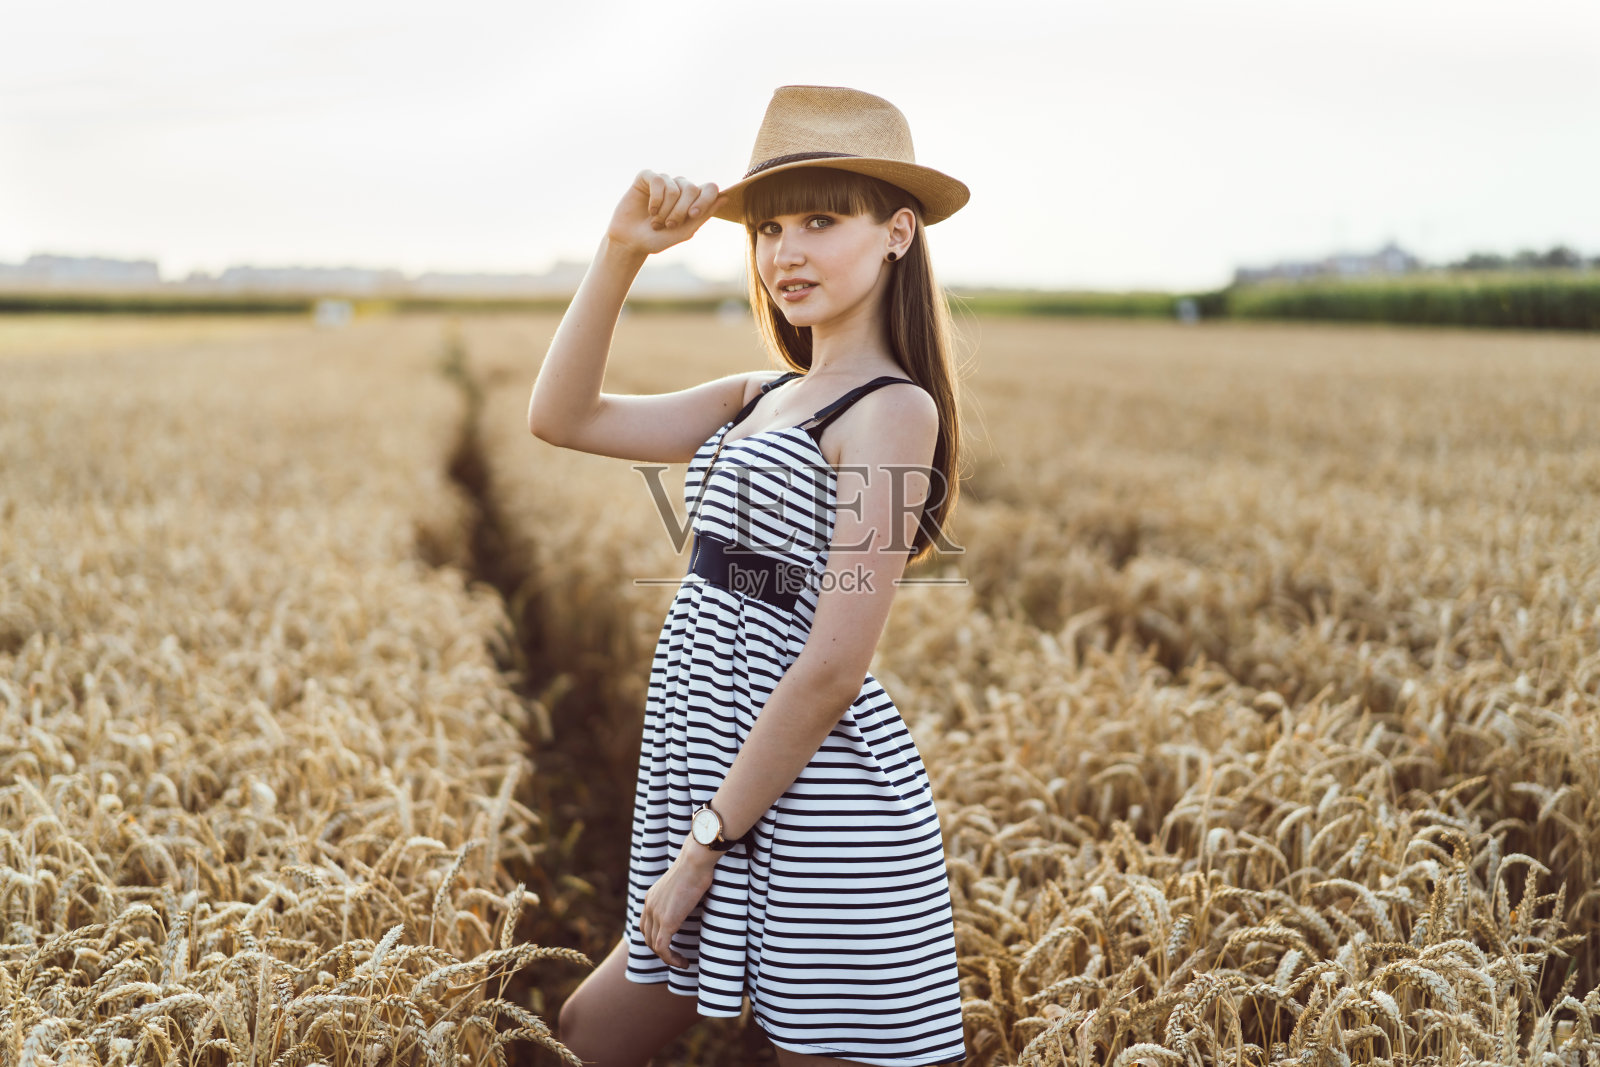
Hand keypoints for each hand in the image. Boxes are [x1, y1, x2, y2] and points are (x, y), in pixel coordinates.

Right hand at [607, 170, 726, 256]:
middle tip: (669, 225)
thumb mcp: (683, 232)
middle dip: (680, 211)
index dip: (704, 200)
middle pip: (692, 189)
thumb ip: (703, 216)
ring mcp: (664, 181)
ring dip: (665, 210)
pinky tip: (650, 209)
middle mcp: (680, 187)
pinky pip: (658, 181)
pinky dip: (655, 199)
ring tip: (656, 221)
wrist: (630, 242)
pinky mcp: (646, 177)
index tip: (692, 215)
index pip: (710, 188)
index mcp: (693, 199)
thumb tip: (724, 198)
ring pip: (674, 188)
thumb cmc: (657, 239)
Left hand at [639, 839, 718, 967]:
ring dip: (667, 957)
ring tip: (682, 962)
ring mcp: (656, 914)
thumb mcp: (682, 882)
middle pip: (647, 936)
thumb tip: (690, 896)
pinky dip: (671, 959)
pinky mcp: (668, 921)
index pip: (645, 924)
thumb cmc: (696, 867)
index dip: (655, 937)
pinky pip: (663, 948)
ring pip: (654, 945)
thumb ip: (679, 893)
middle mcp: (649, 906)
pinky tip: (684, 963)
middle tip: (677, 956)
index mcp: (651, 897)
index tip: (671, 944)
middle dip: (661, 950)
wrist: (695, 861)